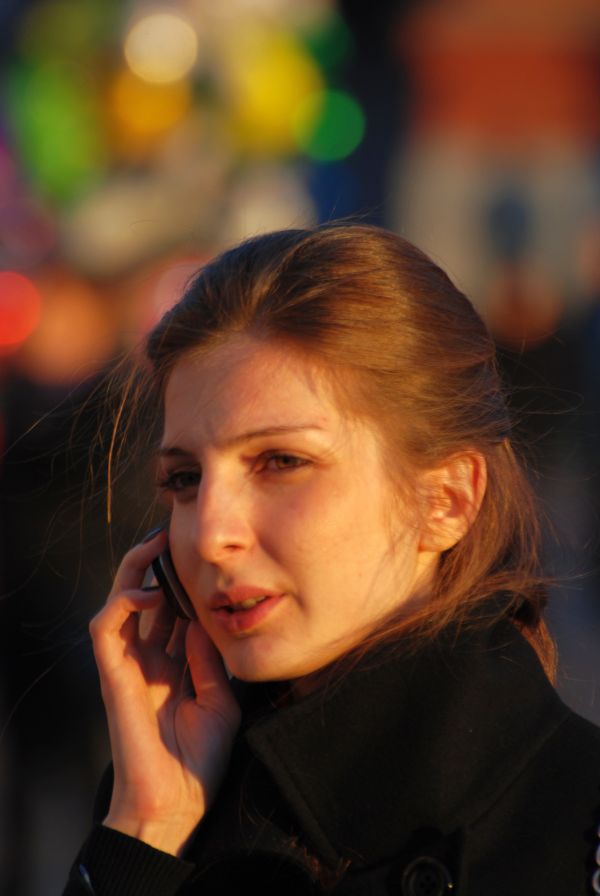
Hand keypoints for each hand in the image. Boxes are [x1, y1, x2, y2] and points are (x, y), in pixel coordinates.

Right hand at [90, 530, 240, 856]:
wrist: (175, 803)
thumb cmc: (199, 760)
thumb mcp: (220, 700)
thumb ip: (209, 659)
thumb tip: (204, 620)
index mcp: (172, 665)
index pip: (174, 612)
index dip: (184, 582)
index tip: (203, 555)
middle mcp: (148, 660)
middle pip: (146, 599)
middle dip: (156, 565)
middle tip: (173, 536)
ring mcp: (128, 666)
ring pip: (120, 603)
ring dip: (134, 570)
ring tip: (156, 545)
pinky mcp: (113, 675)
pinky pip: (106, 628)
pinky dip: (124, 603)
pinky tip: (151, 593)